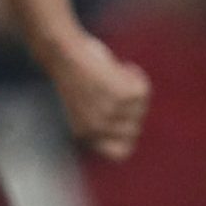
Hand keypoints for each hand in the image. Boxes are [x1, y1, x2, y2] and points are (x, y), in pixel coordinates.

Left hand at [43, 30, 149, 159]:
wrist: (63, 51)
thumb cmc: (72, 72)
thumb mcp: (84, 103)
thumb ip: (105, 118)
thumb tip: (133, 125)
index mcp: (83, 133)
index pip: (118, 153)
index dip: (126, 138)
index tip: (124, 120)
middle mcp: (97, 128)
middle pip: (134, 129)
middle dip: (131, 109)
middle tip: (118, 88)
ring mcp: (110, 112)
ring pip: (140, 108)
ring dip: (132, 88)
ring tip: (115, 73)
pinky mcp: (122, 95)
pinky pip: (142, 90)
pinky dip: (135, 75)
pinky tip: (121, 66)